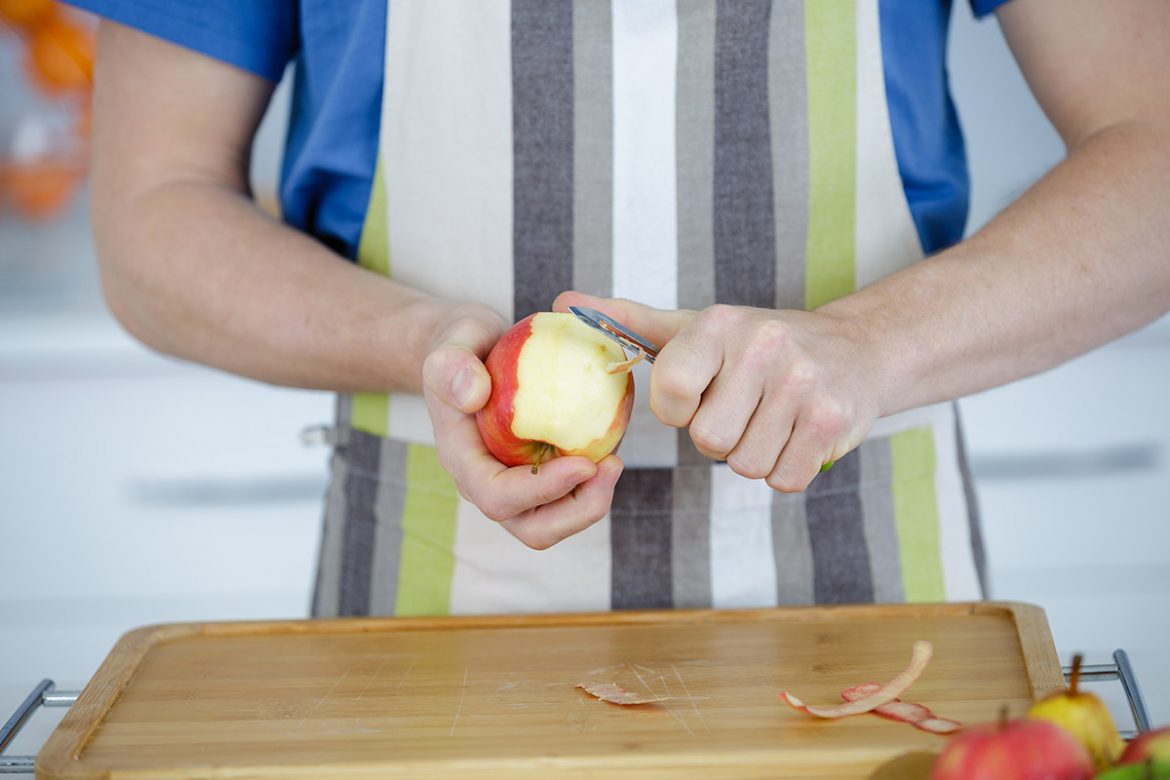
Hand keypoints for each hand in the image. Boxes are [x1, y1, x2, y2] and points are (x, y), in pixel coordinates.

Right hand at [421, 304, 623, 548]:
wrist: (471, 351)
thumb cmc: (461, 345)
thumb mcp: (452, 342)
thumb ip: (452, 365)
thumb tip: (473, 393)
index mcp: (462, 458)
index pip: (497, 496)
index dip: (541, 490)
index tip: (584, 463)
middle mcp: (487, 481)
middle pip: (532, 528)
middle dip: (577, 511)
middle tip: (611, 467)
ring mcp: (515, 482)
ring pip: (555, 520)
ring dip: (591, 500)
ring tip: (615, 460)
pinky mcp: (539, 473)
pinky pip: (569, 494)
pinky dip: (594, 481)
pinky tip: (611, 445)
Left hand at [554, 292, 885, 491]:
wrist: (855, 350)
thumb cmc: (756, 346)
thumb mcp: (694, 328)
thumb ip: (627, 322)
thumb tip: (559, 304)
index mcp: (720, 324)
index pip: (670, 392)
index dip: (679, 408)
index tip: (701, 393)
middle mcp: (765, 347)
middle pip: (708, 440)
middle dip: (719, 436)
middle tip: (742, 408)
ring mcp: (803, 385)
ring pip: (744, 464)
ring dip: (751, 453)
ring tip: (770, 417)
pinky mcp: (832, 422)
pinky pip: (781, 479)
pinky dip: (783, 468)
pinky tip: (794, 434)